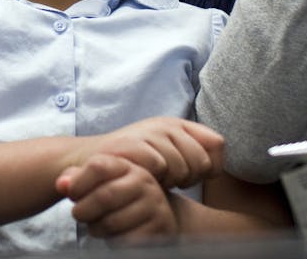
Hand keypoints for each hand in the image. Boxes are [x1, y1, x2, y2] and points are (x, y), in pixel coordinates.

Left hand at [57, 154, 176, 240]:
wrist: (156, 215)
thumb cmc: (118, 198)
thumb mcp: (97, 183)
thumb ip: (76, 179)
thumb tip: (62, 184)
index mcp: (127, 165)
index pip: (98, 166)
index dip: (78, 182)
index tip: (71, 193)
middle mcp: (144, 181)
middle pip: (104, 196)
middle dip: (83, 210)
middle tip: (78, 214)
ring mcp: (155, 205)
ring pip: (112, 222)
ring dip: (96, 228)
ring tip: (96, 226)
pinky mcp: (160, 229)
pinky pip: (126, 240)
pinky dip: (113, 241)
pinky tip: (113, 236)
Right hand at [82, 117, 222, 188]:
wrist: (89, 162)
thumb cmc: (133, 164)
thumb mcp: (168, 155)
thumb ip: (194, 155)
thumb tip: (217, 166)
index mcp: (179, 125)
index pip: (217, 144)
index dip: (211, 166)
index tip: (192, 175)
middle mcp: (166, 124)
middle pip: (201, 160)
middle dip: (190, 179)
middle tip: (169, 180)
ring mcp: (147, 132)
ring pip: (181, 166)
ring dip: (169, 181)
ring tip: (153, 179)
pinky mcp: (132, 142)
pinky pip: (158, 164)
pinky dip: (152, 177)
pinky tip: (142, 177)